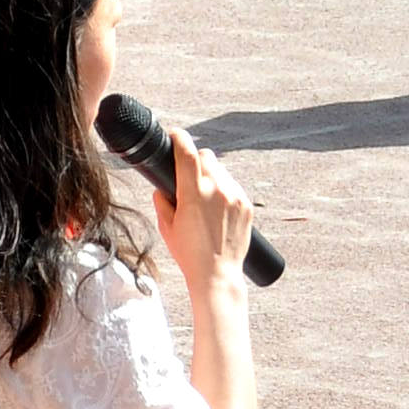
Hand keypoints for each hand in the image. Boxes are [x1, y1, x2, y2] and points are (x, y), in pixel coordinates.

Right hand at [153, 129, 254, 295]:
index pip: (187, 152)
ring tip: (203, 198)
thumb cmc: (188, 253)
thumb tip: (161, 186)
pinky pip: (233, 185)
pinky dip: (224, 189)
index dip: (179, 137)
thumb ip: (162, 201)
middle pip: (206, 156)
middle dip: (195, 161)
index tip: (173, 134)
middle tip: (188, 177)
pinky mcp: (247, 205)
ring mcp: (235, 196)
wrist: (217, 274)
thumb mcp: (166, 226)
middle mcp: (218, 190)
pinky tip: (217, 209)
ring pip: (221, 170)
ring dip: (210, 175)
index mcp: (194, 193)